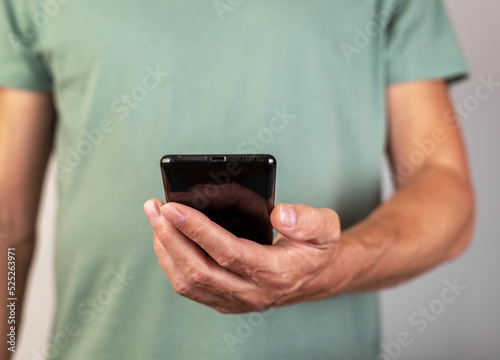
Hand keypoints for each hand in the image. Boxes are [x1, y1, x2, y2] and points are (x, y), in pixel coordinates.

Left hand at [144, 200, 340, 313]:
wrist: (312, 277)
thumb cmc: (315, 250)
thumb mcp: (325, 229)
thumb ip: (308, 221)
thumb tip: (279, 214)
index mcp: (275, 273)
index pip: (228, 252)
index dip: (197, 230)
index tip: (173, 208)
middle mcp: (251, 292)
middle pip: (199, 270)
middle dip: (171, 236)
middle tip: (154, 207)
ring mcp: (235, 300)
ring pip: (188, 281)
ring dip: (166, 249)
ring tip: (155, 218)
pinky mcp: (224, 299)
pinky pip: (189, 285)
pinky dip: (172, 261)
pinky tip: (166, 238)